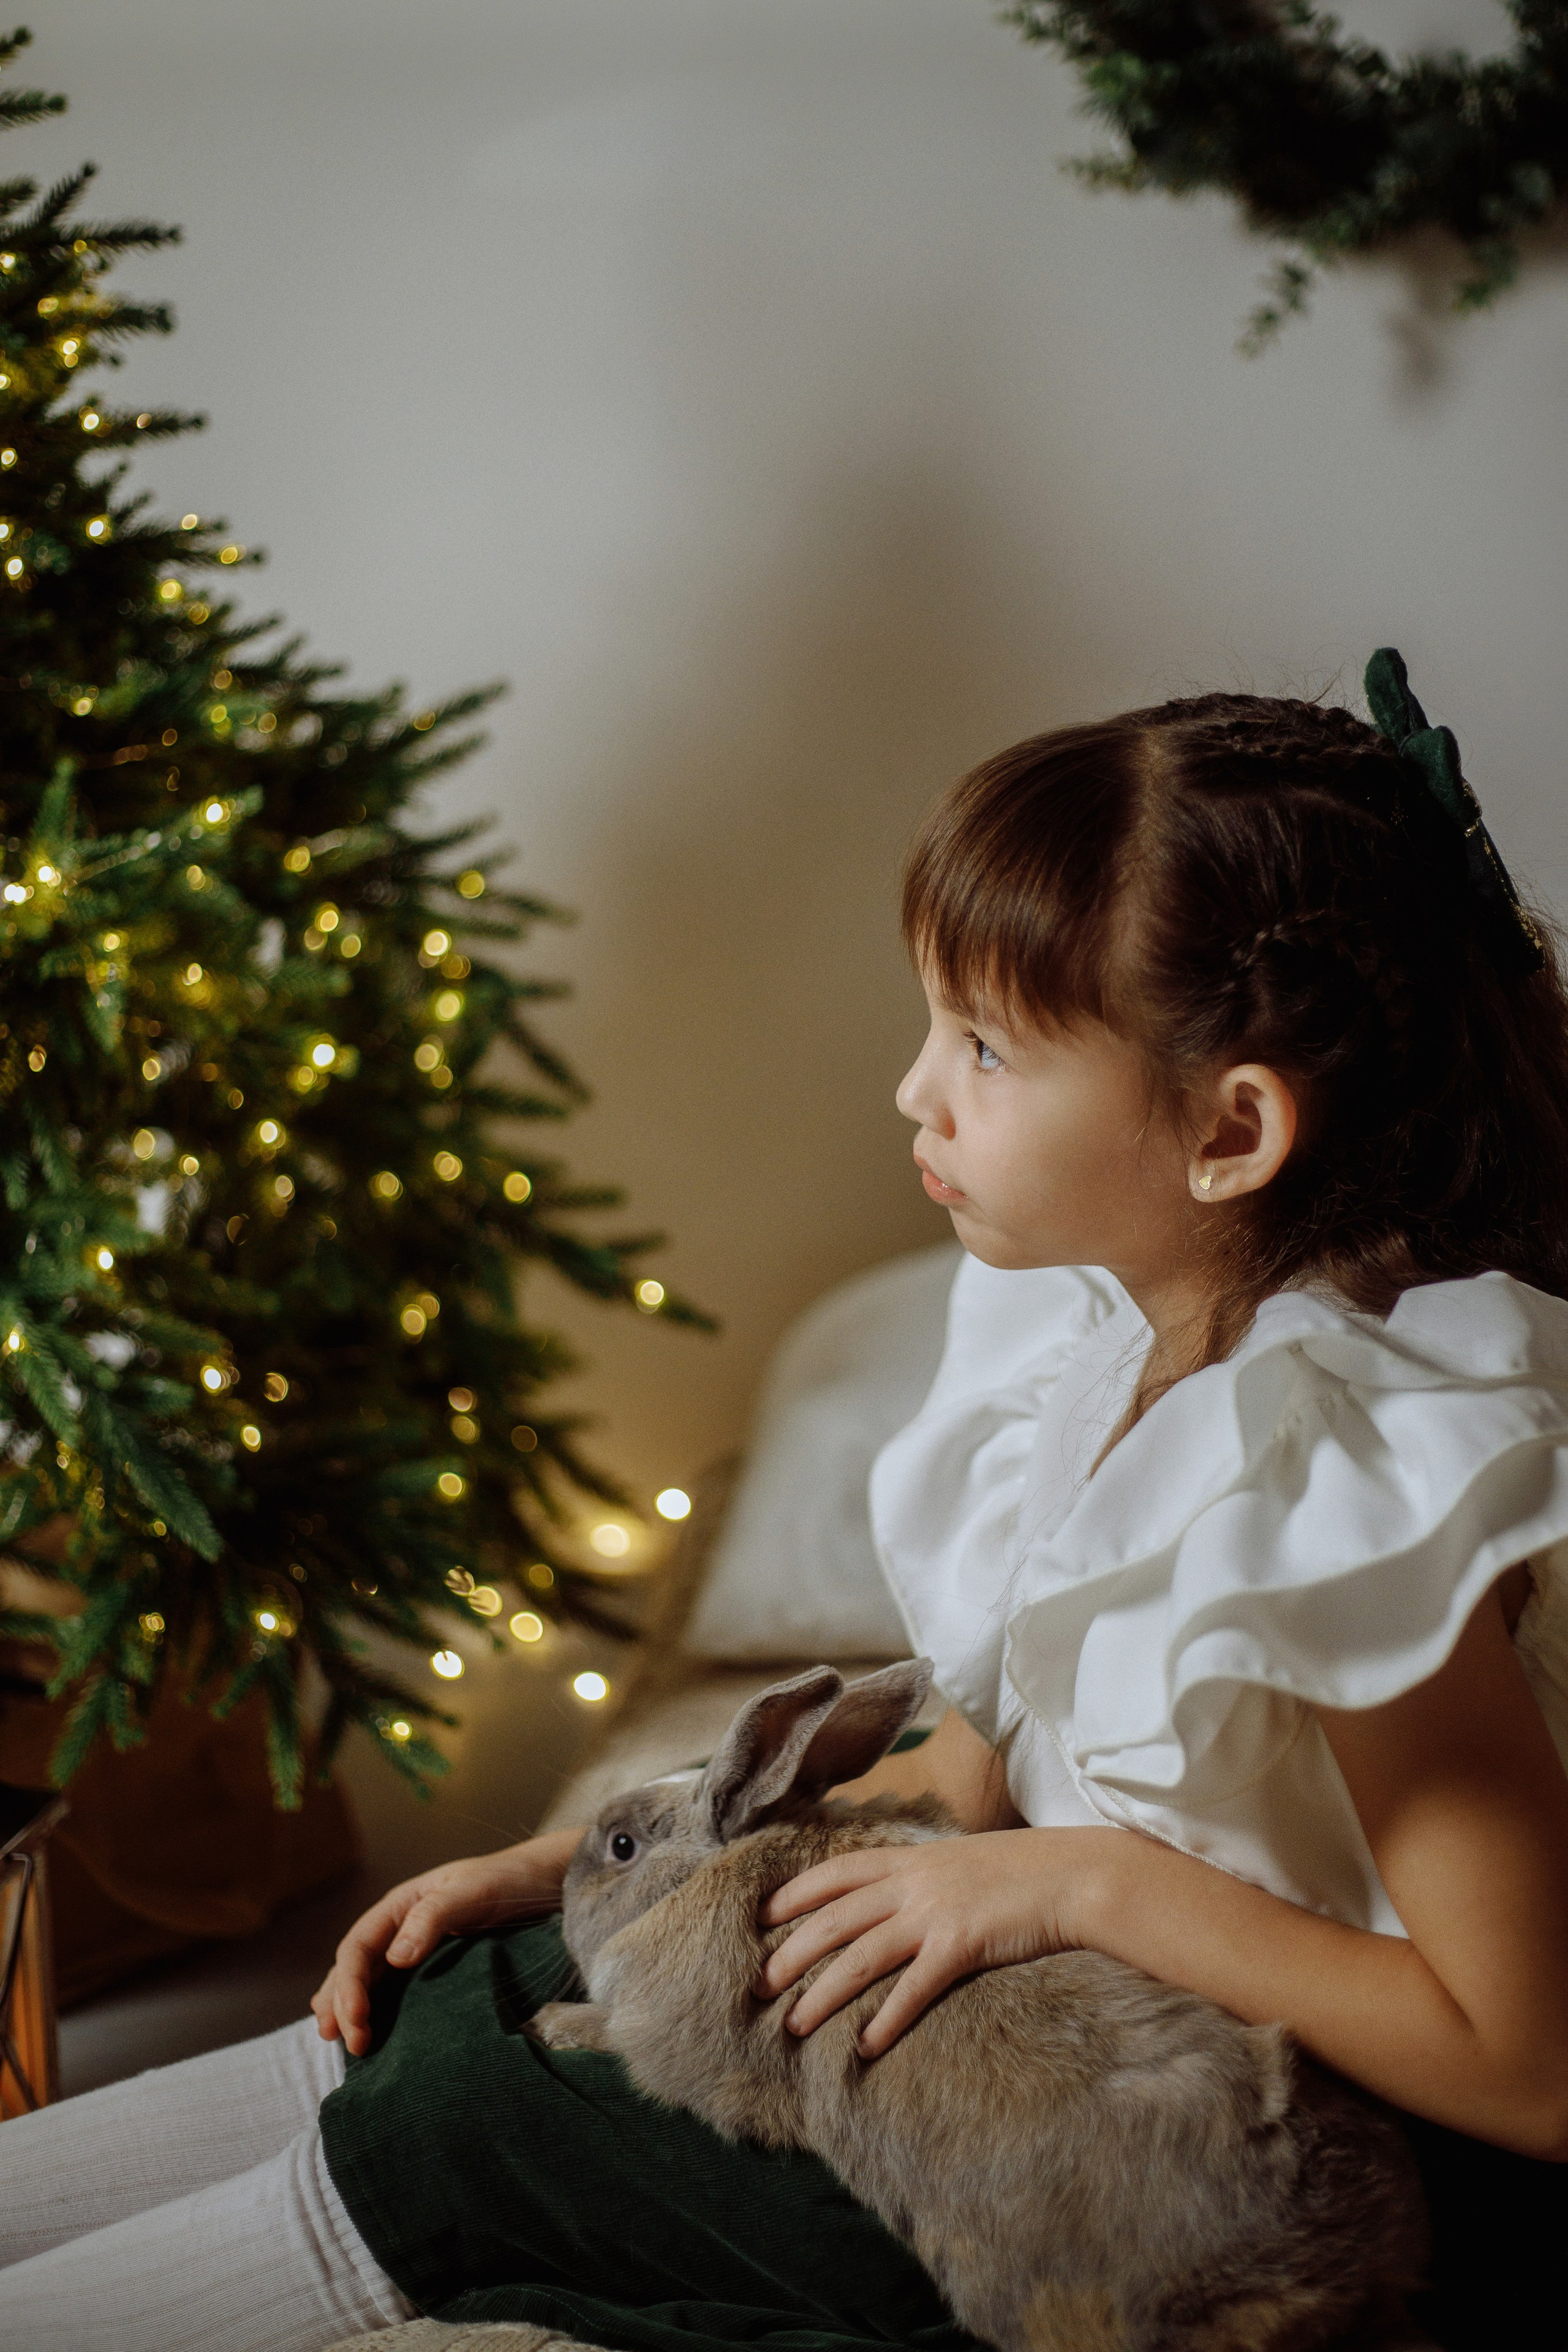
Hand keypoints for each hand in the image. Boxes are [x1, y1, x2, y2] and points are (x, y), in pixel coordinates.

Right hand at [311, 1827, 580, 2055]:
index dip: (348, 1985)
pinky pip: (395, 1991)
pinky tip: (374, 2033)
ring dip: (351, 2010)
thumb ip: (432, 1918)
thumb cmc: (507, 1881)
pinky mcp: (434, 1968)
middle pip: (354, 1968)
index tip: (355, 2019)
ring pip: (369, 1981)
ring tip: (343, 2043)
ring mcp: (414, 1949)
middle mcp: (400, 1928)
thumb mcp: (470, 1892)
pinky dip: (378, 2011)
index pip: (358, 1948)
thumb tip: (395, 1959)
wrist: (543, 1883)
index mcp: (400, 1905)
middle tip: (347, 2043)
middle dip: (342, 2005)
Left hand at [756, 1826, 1125, 2057]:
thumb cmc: (1023, 1872)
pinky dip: (886, 2019)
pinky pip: (913, 1989)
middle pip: (833, 1920)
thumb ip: (926, 1876)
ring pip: (860, 1957)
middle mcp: (913, 1882)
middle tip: (756, 1986)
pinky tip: (864, 2047)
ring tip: (793, 2027)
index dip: (793, 1893)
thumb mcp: (963, 1860)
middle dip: (790, 1953)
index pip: (835, 1871)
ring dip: (821, 1994)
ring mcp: (935, 1913)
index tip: (759, 1915)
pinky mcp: (961, 1945)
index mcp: (911, 1859)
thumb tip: (898, 1898)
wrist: (1076, 1874)